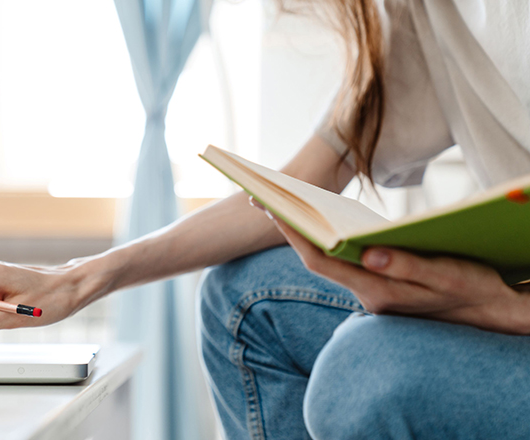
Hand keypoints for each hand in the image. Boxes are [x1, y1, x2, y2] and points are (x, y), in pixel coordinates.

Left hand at [249, 196, 529, 333]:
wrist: (493, 315)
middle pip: (316, 259)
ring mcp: (371, 293)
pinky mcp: (380, 287)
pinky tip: (318, 221)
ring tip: (280, 205)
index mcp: (378, 292)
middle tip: (262, 199)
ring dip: (302, 235)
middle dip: (287, 229)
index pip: (321, 261)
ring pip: (327, 261)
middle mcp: (367, 295)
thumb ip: (408, 268)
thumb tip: (369, 252)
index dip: (293, 234)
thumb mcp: (448, 276)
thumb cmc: (473, 291)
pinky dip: (325, 241)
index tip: (271, 208)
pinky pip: (343, 262)